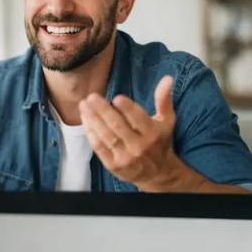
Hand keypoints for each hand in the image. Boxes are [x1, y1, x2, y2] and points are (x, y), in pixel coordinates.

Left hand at [79, 75, 184, 190]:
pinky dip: (90, 133)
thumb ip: (163, 100)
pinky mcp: (114, 165)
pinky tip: (85, 120)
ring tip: (83, 105)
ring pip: (106, 135)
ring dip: (92, 119)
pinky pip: (99, 147)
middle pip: (118, 125)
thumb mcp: (166, 121)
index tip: (117, 97)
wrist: (159, 173)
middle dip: (103, 110)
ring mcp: (125, 157)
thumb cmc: (160, 142)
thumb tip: (167, 78)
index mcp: (153, 133)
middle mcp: (139, 146)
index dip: (128, 108)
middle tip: (92, 97)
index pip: (139, 119)